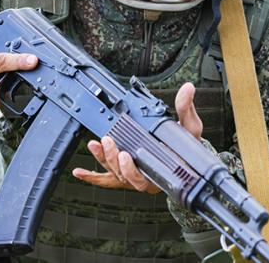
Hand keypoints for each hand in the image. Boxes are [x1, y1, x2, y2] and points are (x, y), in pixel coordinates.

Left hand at [72, 82, 202, 192]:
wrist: (187, 161)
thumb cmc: (188, 146)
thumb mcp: (190, 127)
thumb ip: (186, 108)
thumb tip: (188, 88)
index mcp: (162, 172)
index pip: (143, 176)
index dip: (131, 169)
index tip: (124, 154)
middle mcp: (146, 179)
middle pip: (124, 176)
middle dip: (112, 159)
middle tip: (108, 142)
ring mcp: (134, 178)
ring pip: (114, 174)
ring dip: (102, 159)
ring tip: (94, 144)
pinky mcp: (126, 175)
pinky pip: (107, 180)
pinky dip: (92, 177)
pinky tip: (78, 172)